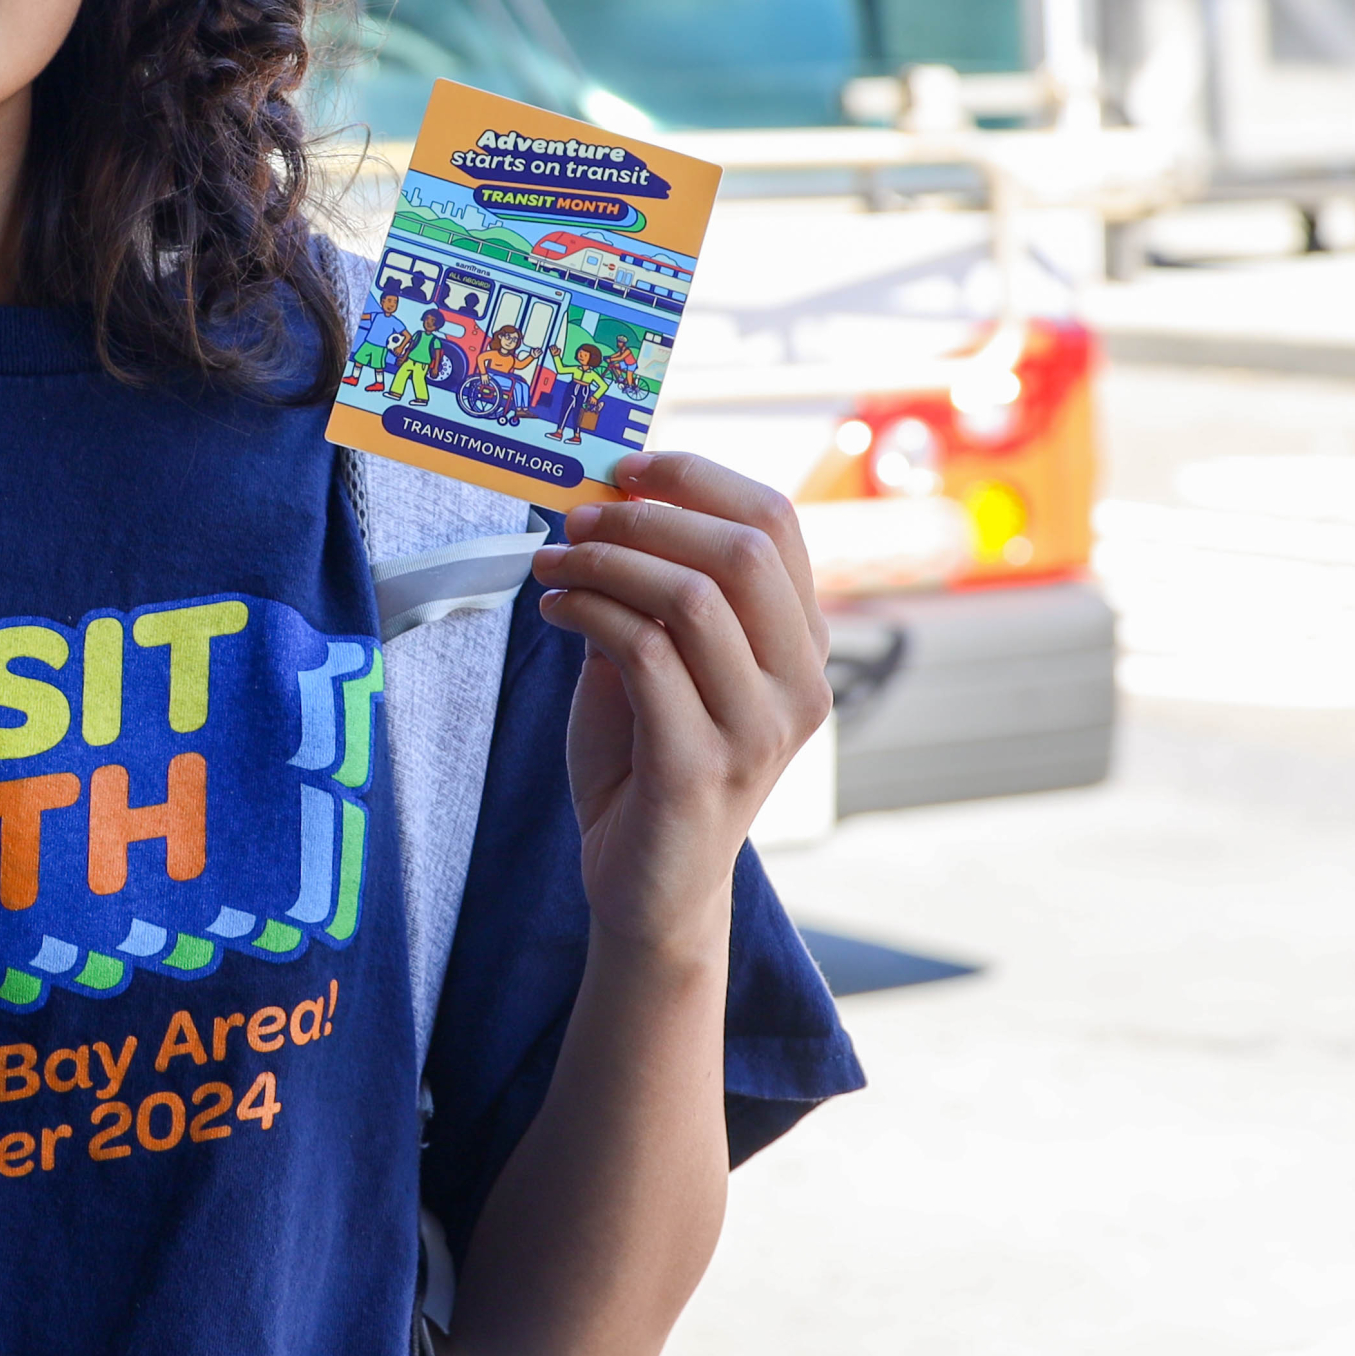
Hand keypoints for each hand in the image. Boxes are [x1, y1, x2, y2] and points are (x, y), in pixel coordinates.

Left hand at [530, 452, 833, 971]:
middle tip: (576, 518)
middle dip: (646, 515)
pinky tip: (554, 610)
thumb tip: (605, 503)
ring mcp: (759, 730)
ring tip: (552, 563)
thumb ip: (651, 590)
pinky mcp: (703, 767)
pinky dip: (589, 611)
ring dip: (605, 562)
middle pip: (743, 549)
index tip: (626, 468)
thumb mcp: (657, 659)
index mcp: (801, 644)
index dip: (698, 476)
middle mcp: (801, 683)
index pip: (776, 522)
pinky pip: (644, 653)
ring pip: (692, 597)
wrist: (648, 887)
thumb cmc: (647, 762)